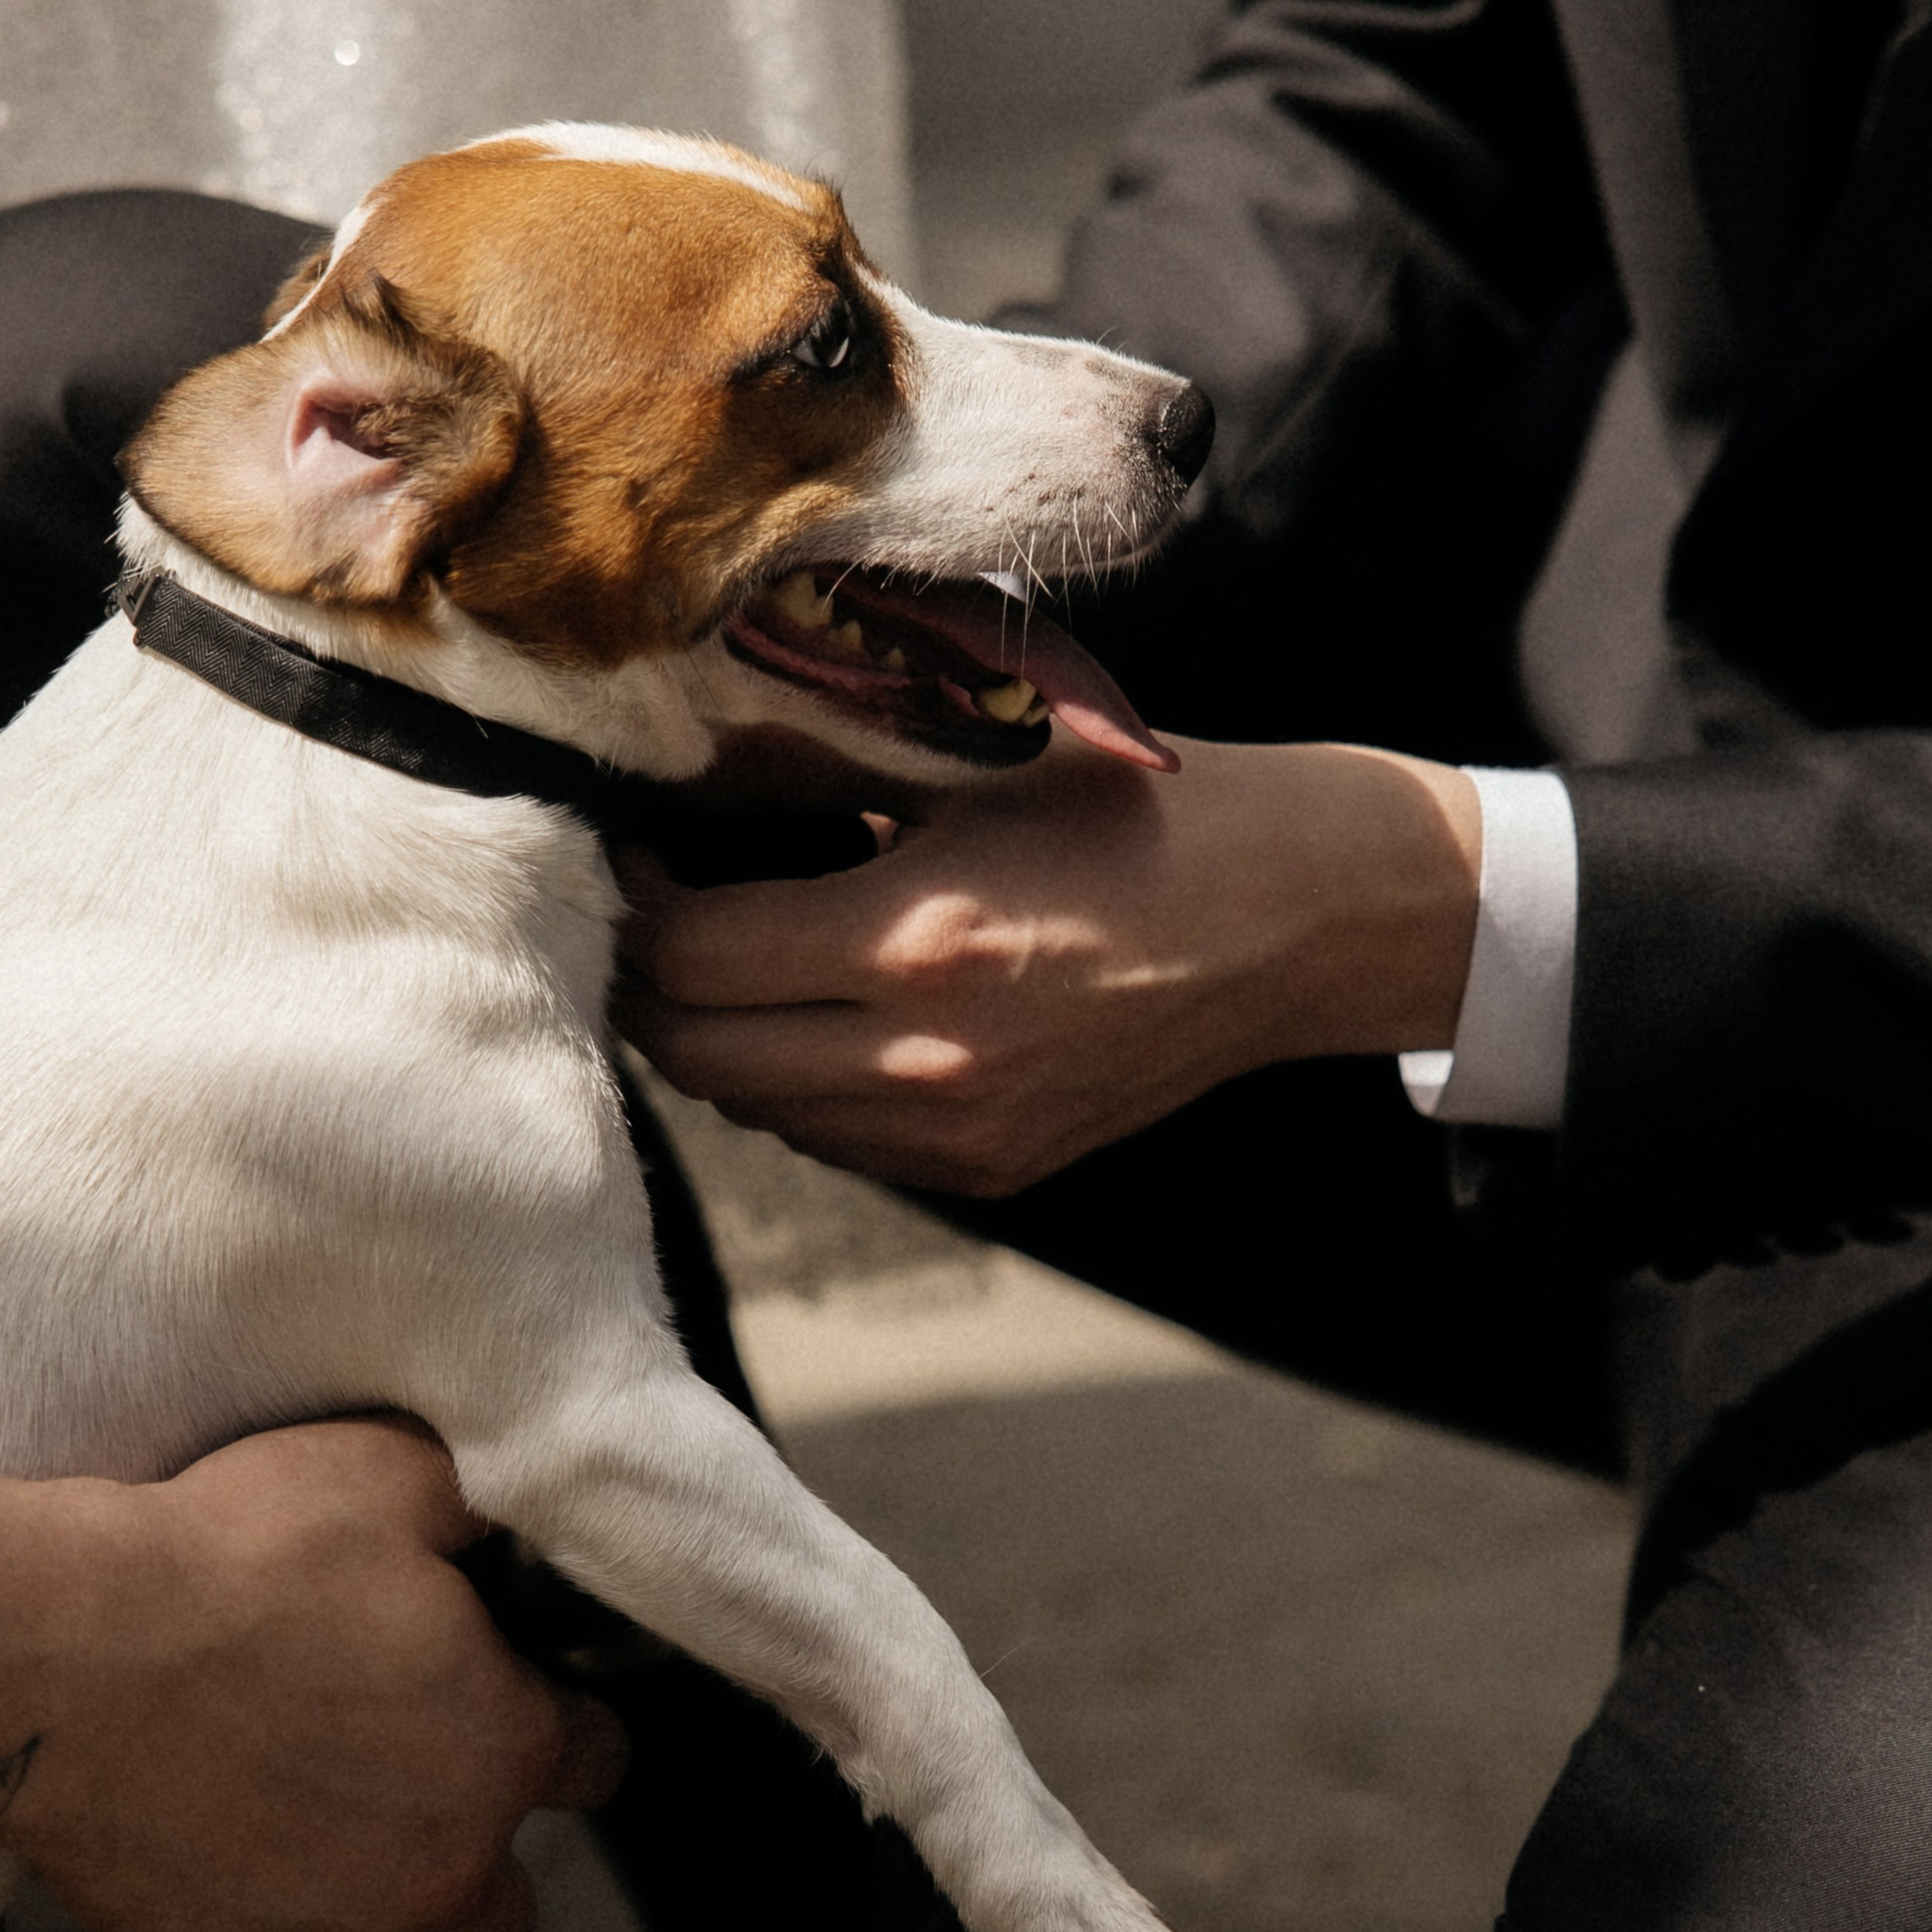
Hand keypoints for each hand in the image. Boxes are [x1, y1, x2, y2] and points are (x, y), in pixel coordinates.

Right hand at [0, 1417, 627, 1931]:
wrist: (58, 1655)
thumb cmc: (233, 1557)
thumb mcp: (393, 1475)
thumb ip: (483, 1507)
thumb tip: (520, 1507)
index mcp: (503, 1752)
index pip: (596, 1763)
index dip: (561, 1724)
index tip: (518, 1704)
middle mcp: (443, 1871)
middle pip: (505, 1911)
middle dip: (471, 1856)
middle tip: (403, 1793)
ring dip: (366, 1922)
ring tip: (304, 1849)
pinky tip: (198, 1868)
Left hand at [619, 735, 1480, 1193]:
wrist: (1292, 916)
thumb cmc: (1135, 810)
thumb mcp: (975, 759)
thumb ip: (820, 775)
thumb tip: (683, 783)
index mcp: (918, 943)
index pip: (692, 958)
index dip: (639, 904)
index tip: (641, 854)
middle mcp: (929, 1063)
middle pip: (699, 1058)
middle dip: (655, 987)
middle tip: (660, 914)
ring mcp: (960, 1135)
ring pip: (761, 1113)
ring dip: (728, 1042)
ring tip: (743, 960)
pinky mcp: (992, 1173)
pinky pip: (841, 1143)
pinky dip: (807, 1085)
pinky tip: (832, 1012)